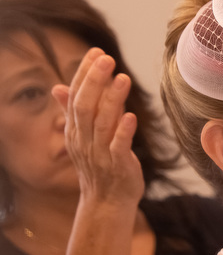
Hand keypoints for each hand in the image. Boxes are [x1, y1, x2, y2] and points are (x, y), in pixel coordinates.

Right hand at [51, 48, 142, 207]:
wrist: (107, 202)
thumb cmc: (100, 166)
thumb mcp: (83, 137)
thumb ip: (74, 112)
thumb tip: (58, 87)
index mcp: (75, 130)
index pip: (76, 96)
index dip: (84, 74)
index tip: (96, 52)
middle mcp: (84, 139)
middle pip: (84, 106)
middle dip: (94, 81)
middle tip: (107, 58)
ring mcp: (100, 153)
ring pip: (101, 123)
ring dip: (112, 100)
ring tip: (123, 78)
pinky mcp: (118, 166)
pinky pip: (118, 147)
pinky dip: (124, 131)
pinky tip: (131, 116)